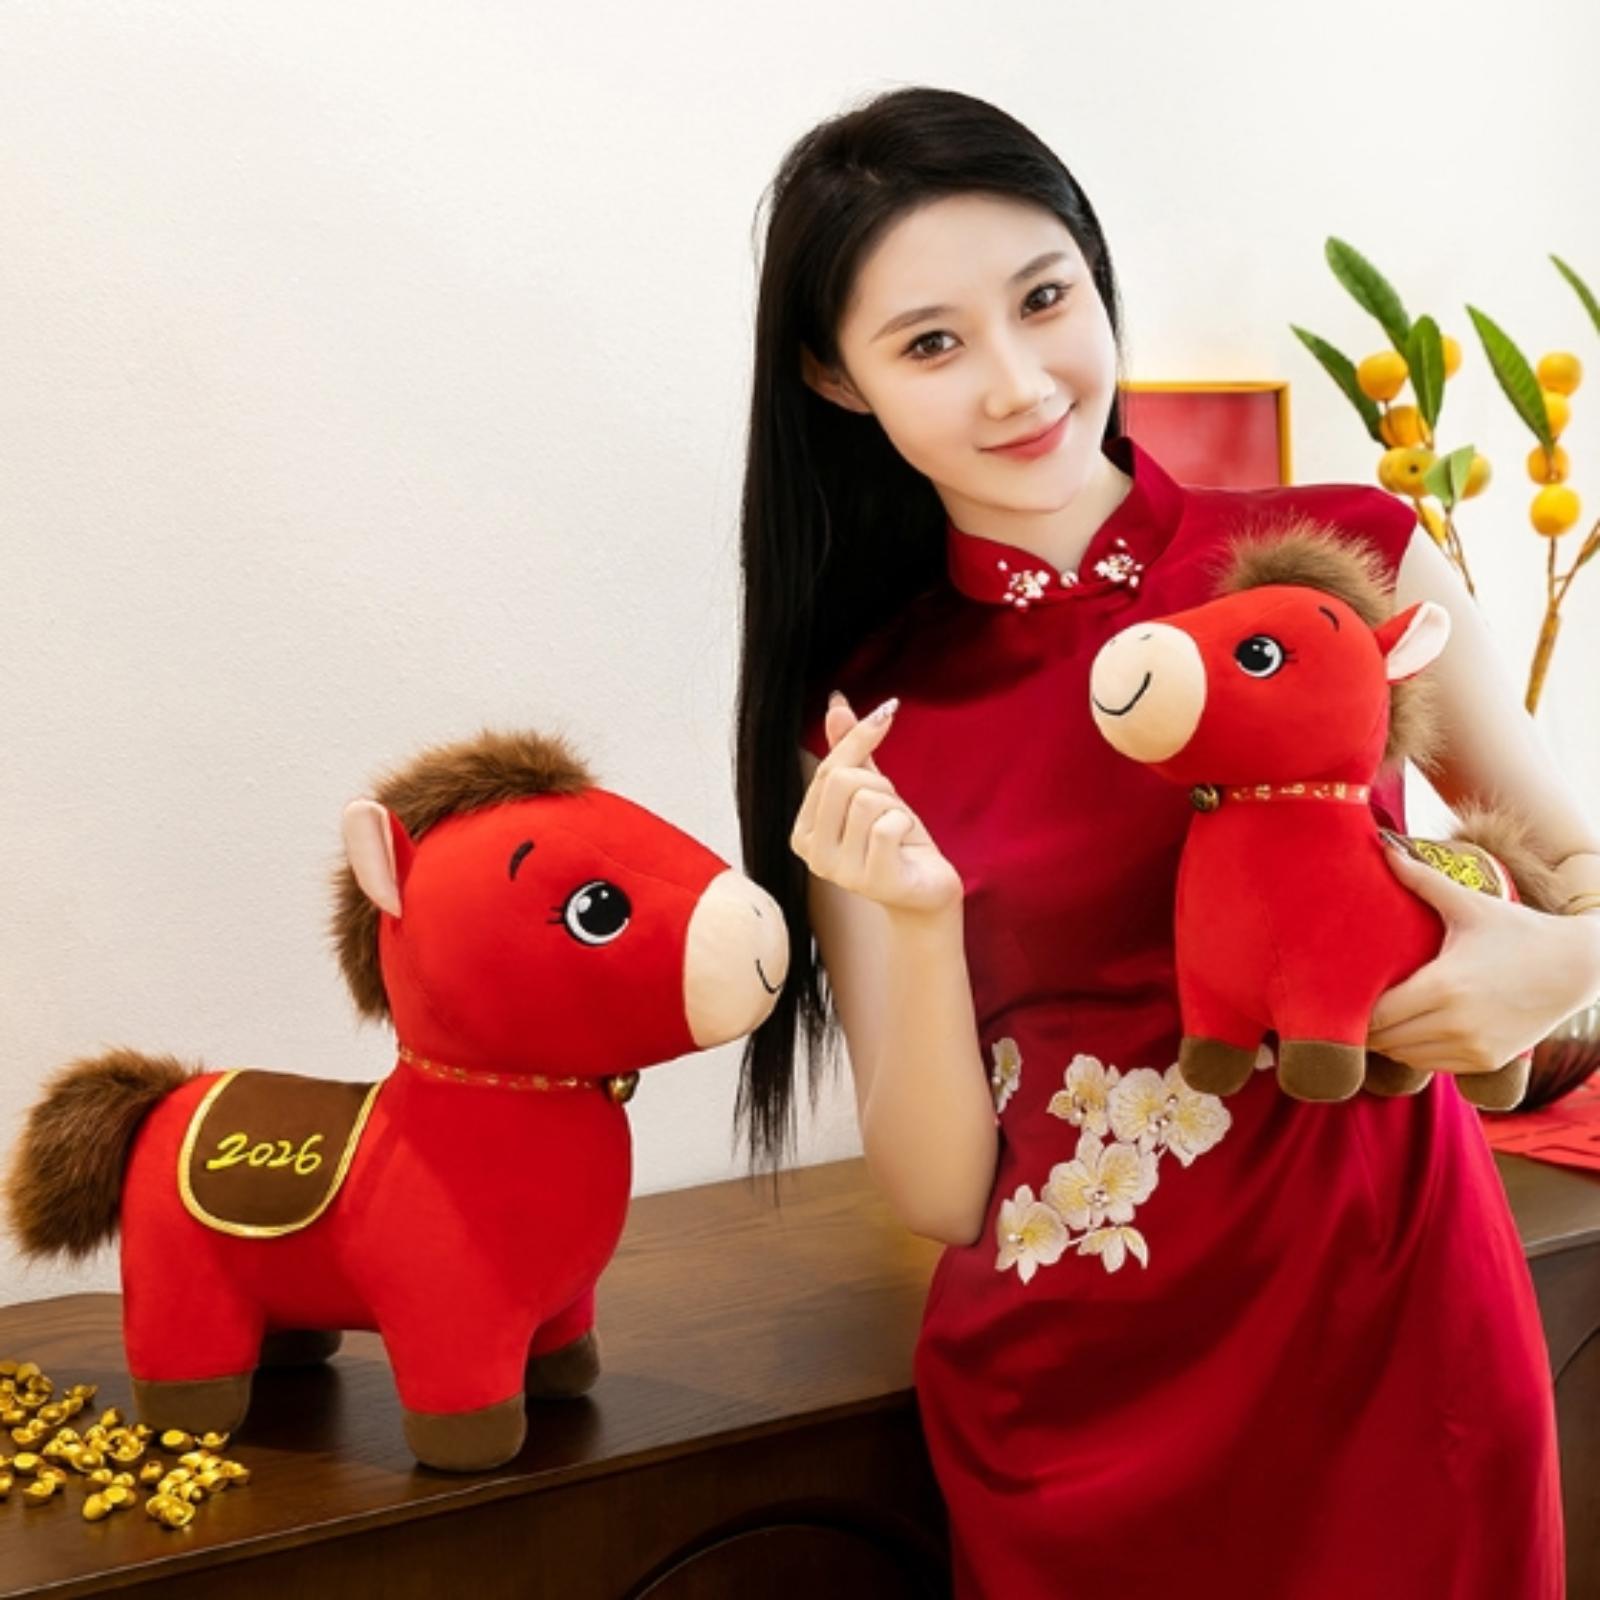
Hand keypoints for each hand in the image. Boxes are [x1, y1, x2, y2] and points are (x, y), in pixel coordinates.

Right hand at [790, 693, 962, 916]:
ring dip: (896, 808)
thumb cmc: (896, 844)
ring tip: (898, 832)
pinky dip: (906, 826)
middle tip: (891, 811)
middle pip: (844, 781)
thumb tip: (836, 702)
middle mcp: (812, 855)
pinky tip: (905, 846)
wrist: (924, 893)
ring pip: (868, 800)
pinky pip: (889, 825)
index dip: (859, 738)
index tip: (886, 715)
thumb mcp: (871, 791)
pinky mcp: (872, 881)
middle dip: (880, 785)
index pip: (827, 769)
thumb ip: (849, 751)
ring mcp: (839, 872)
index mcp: (803, 831)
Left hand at [1367, 835, 1599, 1072]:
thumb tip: (1382, 845)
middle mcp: (1456, 1024)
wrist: (1575, 967)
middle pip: (1385, 1039)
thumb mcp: (1469, 904)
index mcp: (1444, 987)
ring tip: (1383, 1014)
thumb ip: (1421, 878)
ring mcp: (1473, 1048)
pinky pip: (1431, 1065)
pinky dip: (1416, 1051)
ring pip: (1405, 1057)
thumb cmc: (1516, 930)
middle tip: (1357, 1003)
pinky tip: (1414, 1027)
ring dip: (1390, 1040)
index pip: (1376, 1015)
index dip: (1356, 1007)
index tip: (1346, 990)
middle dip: (1368, 1024)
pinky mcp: (1485, 1062)